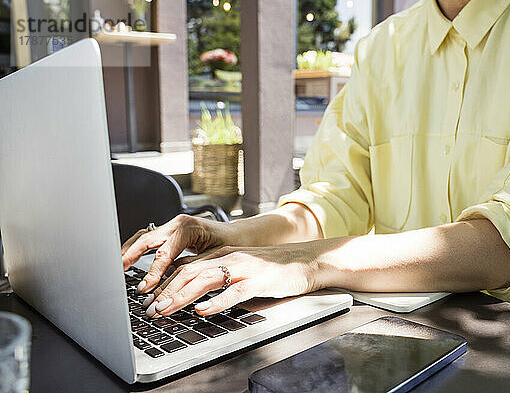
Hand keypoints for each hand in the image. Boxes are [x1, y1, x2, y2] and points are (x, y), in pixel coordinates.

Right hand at [121, 214, 232, 292]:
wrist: (241, 236)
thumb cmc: (232, 246)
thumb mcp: (214, 258)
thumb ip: (192, 268)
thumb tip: (173, 284)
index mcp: (188, 228)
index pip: (164, 252)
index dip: (153, 272)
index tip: (145, 288)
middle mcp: (178, 223)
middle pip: (147, 239)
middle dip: (131, 257)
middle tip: (118, 274)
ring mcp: (173, 226)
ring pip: (144, 236)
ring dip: (130, 251)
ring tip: (117, 268)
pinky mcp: (171, 232)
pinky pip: (150, 239)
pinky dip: (137, 249)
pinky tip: (127, 262)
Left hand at [143, 243, 319, 317]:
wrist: (306, 260)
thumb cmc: (273, 267)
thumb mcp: (240, 266)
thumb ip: (218, 274)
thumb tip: (193, 290)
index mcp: (222, 254)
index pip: (185, 266)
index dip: (163, 284)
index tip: (149, 300)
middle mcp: (229, 257)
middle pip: (189, 272)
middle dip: (165, 292)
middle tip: (151, 310)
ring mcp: (244, 268)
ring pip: (205, 279)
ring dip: (182, 296)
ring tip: (166, 309)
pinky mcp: (259, 280)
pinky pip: (234, 292)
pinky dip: (216, 302)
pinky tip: (203, 310)